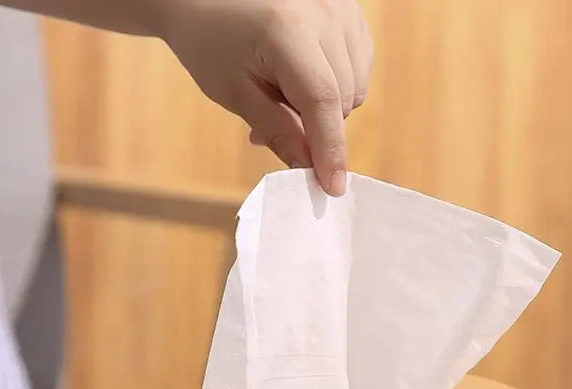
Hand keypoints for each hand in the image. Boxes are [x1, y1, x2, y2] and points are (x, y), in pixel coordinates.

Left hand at [159, 0, 373, 195]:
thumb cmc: (211, 40)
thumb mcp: (234, 92)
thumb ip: (277, 130)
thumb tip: (308, 168)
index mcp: (288, 29)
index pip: (322, 101)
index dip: (330, 150)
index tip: (332, 188)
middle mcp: (324, 11)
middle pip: (343, 99)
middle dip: (316, 125)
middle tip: (273, 119)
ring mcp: (342, 6)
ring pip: (356, 87)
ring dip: (328, 105)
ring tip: (286, 91)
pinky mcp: (350, 8)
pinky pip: (360, 66)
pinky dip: (338, 82)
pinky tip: (307, 73)